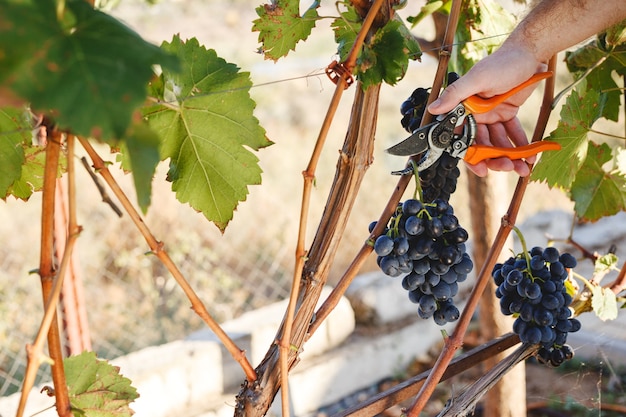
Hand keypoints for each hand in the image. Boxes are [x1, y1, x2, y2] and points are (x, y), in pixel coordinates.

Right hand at [428, 47, 544, 176]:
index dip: (471, 156)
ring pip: (498, 142)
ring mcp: (492, 116)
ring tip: (523, 168)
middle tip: (508, 167)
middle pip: (482, 145)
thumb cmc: (502, 62)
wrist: (529, 53)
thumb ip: (456, 94)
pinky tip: (530, 157)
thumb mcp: (478, 78)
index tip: (483, 170)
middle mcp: (475, 115)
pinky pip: (512, 133)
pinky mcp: (507, 114)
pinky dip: (521, 145)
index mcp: (464, 108)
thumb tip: (433, 109)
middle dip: (495, 159)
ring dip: (510, 156)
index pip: (462, 138)